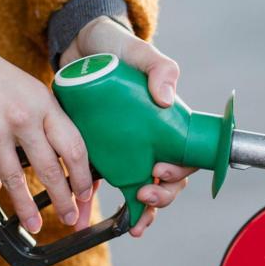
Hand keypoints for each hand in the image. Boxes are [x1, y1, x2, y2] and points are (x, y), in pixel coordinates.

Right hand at [0, 28, 91, 233]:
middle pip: (50, 171)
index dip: (83, 177)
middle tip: (69, 218)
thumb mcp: (30, 89)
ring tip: (34, 223)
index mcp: (43, 104)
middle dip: (63, 201)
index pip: (73, 148)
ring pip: (15, 182)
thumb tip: (66, 155)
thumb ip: (48, 119)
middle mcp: (21, 119)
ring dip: (27, 208)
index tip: (86, 194)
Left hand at [61, 17, 195, 236]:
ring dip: (141, 209)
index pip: (184, 157)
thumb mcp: (140, 52)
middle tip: (144, 192)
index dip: (179, 173)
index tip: (161, 171)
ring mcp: (125, 148)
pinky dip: (98, 203)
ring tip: (132, 219)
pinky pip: (102, 182)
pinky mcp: (98, 150)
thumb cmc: (116, 46)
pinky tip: (91, 215)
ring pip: (140, 187)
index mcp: (166, 122)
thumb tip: (167, 98)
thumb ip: (160, 68)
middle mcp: (149, 139)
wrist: (80, 45)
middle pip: (166, 180)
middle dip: (161, 196)